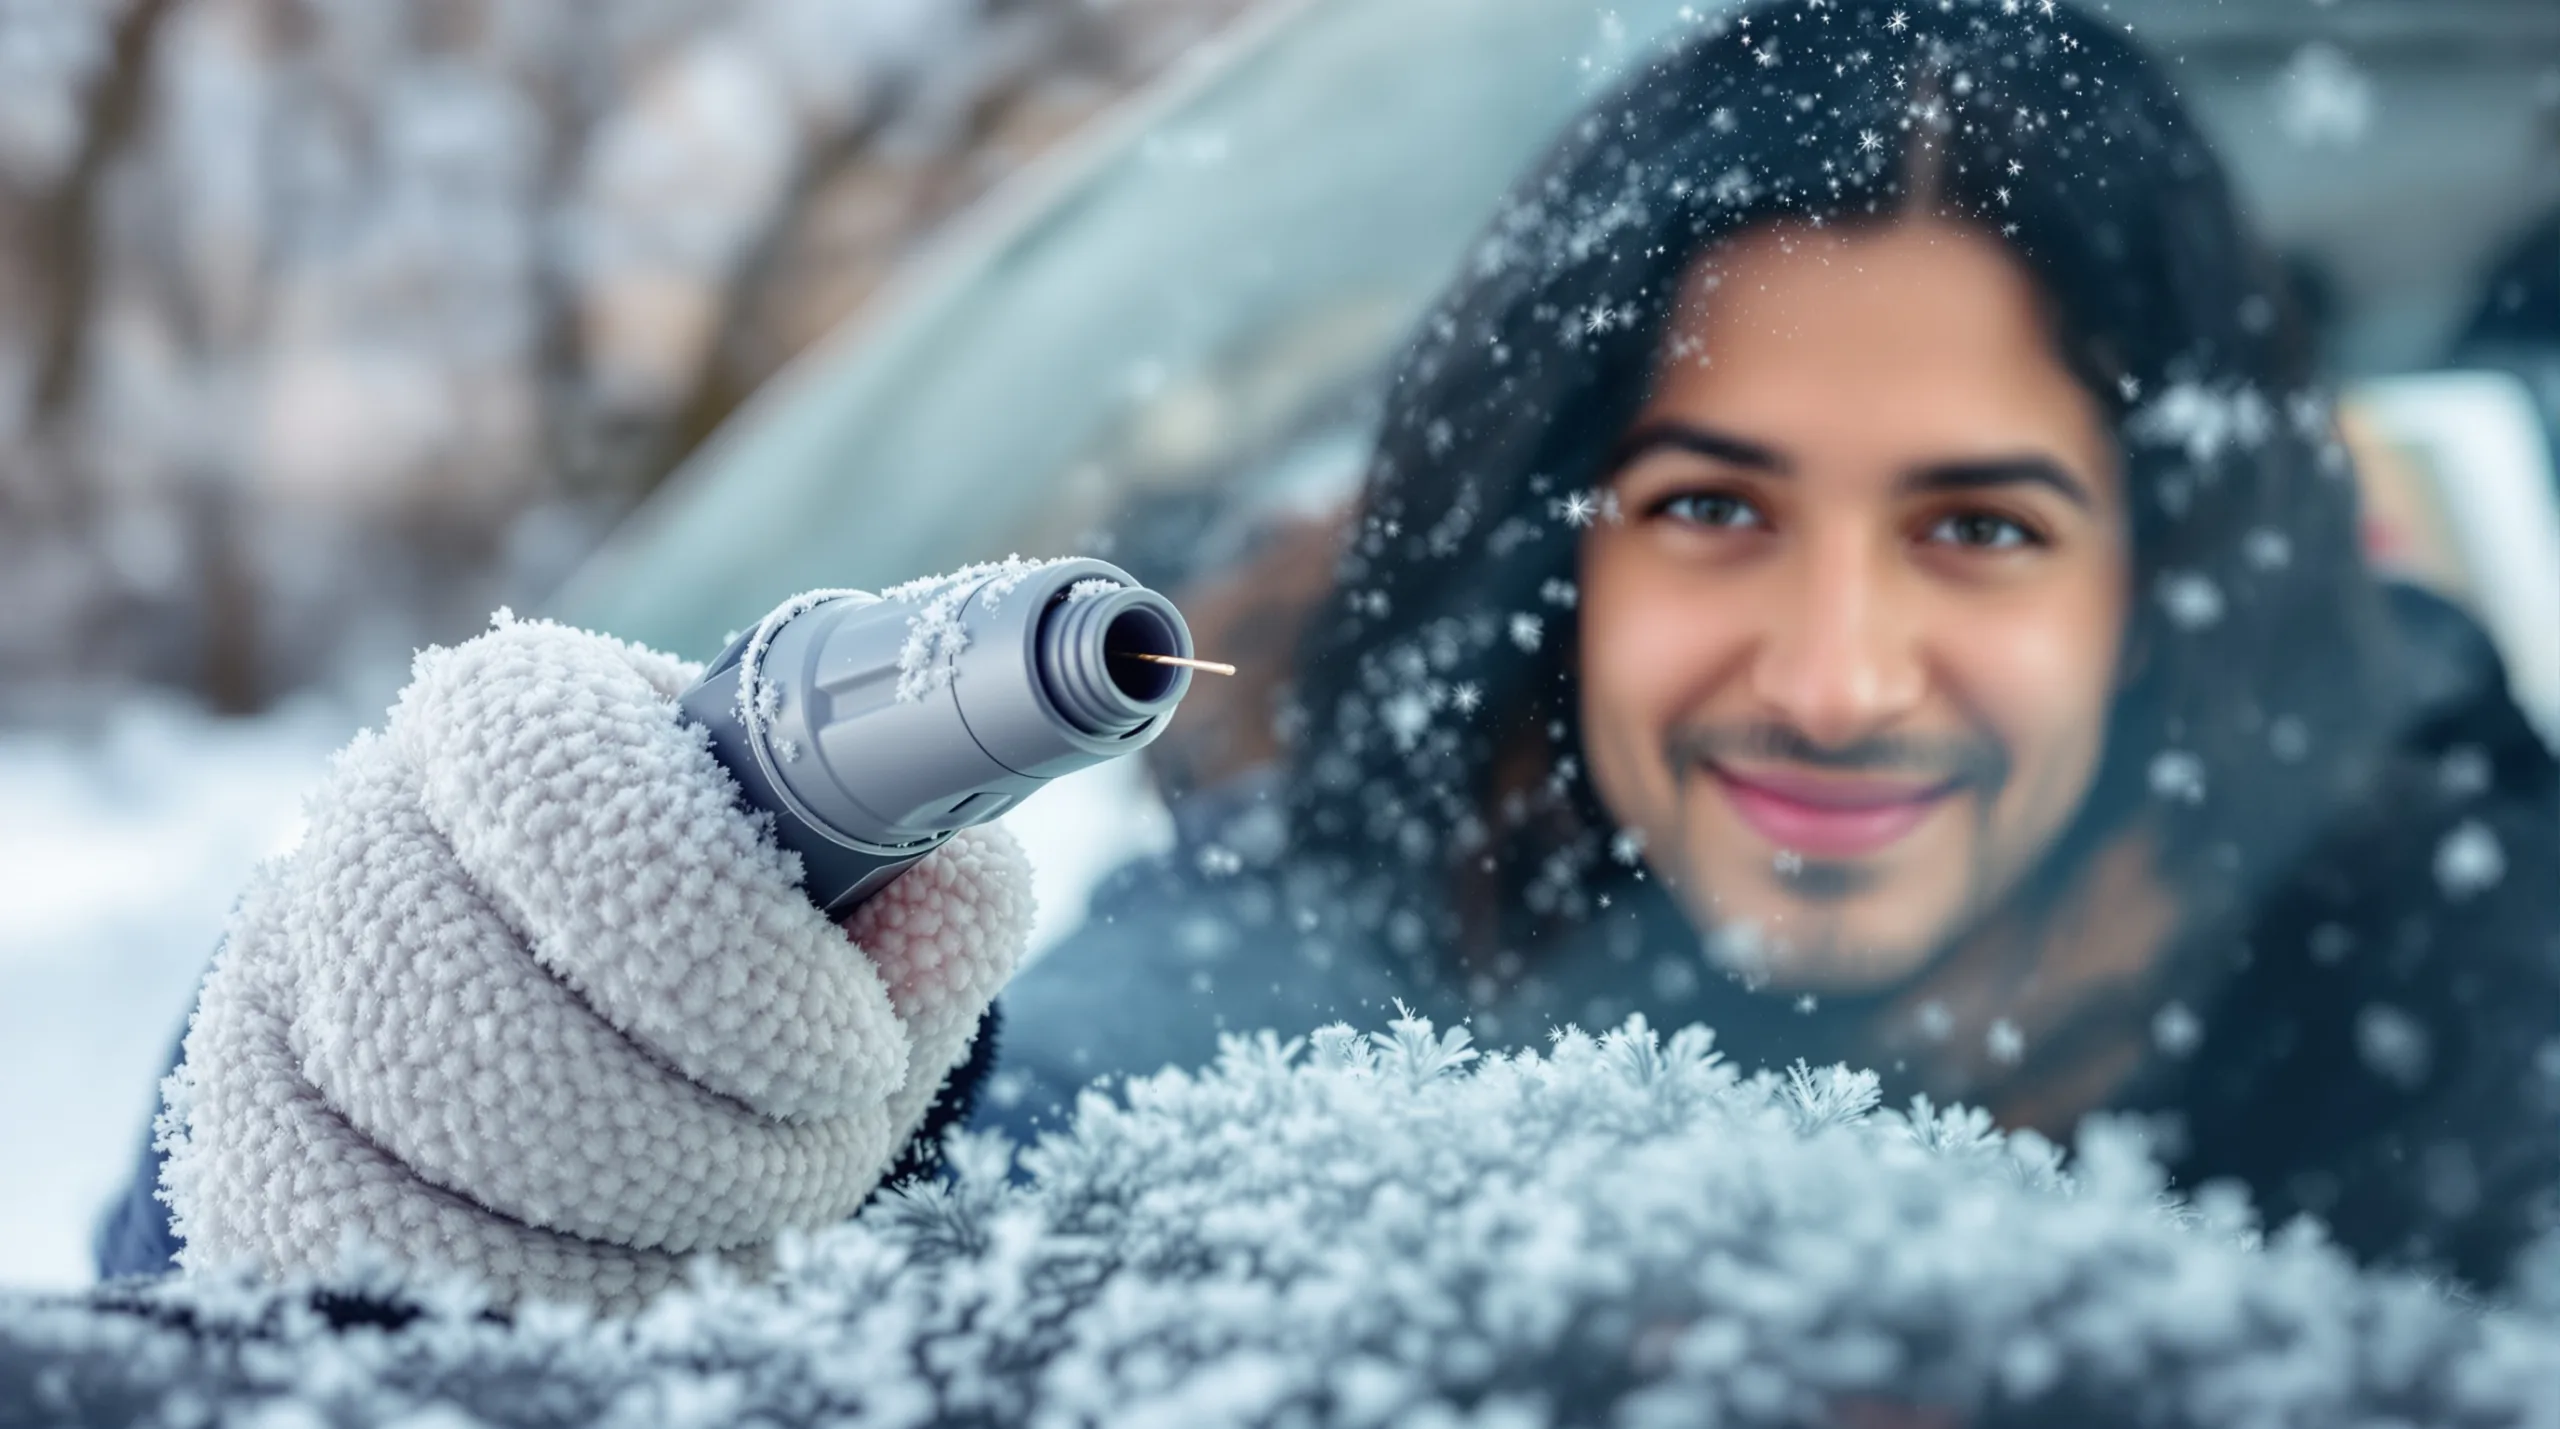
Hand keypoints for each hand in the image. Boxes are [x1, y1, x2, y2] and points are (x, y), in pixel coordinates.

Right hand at [159, 615, 1032, 1309]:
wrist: (586, 1010)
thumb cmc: (750, 937)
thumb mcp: (863, 895)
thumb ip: (929, 891)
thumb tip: (962, 898)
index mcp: (522, 720)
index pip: (564, 785)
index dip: (714, 943)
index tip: (845, 1048)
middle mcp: (369, 826)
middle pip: (479, 997)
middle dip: (694, 1128)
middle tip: (824, 1154)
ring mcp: (281, 980)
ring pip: (417, 1132)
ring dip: (629, 1214)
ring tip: (753, 1214)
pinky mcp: (247, 1129)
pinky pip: (350, 1235)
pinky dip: (529, 1278)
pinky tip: (642, 1264)